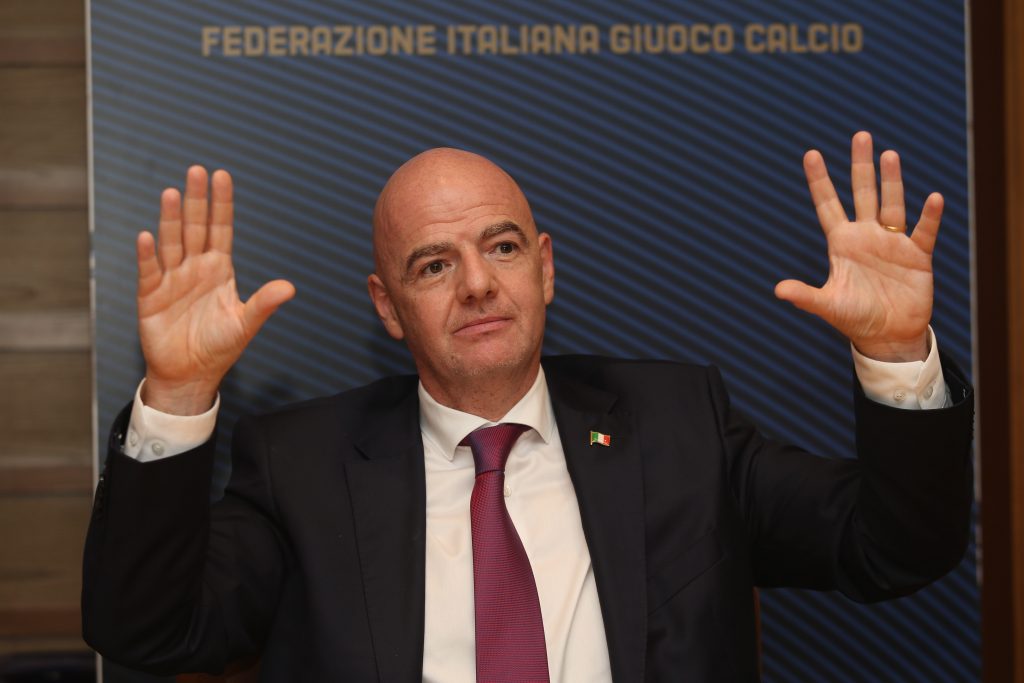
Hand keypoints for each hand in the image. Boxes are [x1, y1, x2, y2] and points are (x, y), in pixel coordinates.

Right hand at [136, 166, 294, 413]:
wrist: (190, 374)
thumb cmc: (219, 347)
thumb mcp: (244, 324)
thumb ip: (264, 304)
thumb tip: (290, 288)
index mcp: (219, 269)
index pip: (220, 229)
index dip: (221, 204)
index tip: (221, 175)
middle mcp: (195, 267)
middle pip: (194, 227)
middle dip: (195, 200)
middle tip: (196, 171)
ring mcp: (171, 279)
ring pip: (171, 242)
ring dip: (170, 219)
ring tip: (171, 193)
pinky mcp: (150, 296)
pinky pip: (149, 271)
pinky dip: (148, 255)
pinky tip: (146, 236)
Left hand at [775, 131, 941, 361]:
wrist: (888, 337)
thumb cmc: (855, 319)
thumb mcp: (828, 306)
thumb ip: (805, 296)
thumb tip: (778, 290)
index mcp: (841, 243)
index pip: (827, 205)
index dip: (819, 181)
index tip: (810, 154)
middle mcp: (866, 236)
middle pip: (862, 193)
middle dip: (861, 166)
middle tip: (860, 136)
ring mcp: (892, 242)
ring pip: (892, 204)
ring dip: (891, 181)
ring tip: (888, 155)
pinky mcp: (917, 255)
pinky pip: (924, 231)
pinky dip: (929, 216)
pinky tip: (933, 198)